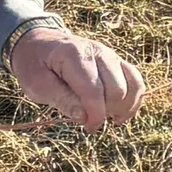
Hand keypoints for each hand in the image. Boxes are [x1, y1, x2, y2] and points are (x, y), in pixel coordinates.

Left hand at [9, 26, 146, 129]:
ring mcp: (110, 54)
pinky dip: (133, 99)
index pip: (94, 91)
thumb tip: (84, 117)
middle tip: (90, 121)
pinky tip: (121, 113)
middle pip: (117, 90)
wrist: (39, 42)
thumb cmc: (35, 65)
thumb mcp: (36, 84)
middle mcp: (97, 51)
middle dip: (107, 112)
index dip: (95, 115)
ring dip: (124, 107)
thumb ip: (61, 99)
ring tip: (109, 119)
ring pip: (132, 85)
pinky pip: (136, 80)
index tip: (88, 128)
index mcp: (74, 55)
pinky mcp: (116, 60)